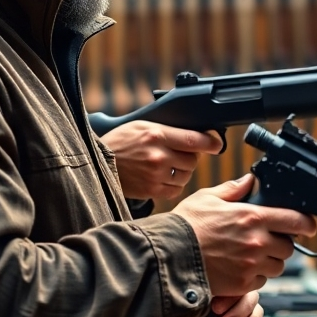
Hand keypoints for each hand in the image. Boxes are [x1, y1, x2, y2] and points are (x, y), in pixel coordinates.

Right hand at [99, 122, 221, 199]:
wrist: (99, 163)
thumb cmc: (122, 141)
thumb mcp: (143, 126)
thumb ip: (168, 130)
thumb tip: (196, 134)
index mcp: (157, 135)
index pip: (193, 139)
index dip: (210, 142)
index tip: (217, 144)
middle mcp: (158, 155)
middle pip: (193, 160)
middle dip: (191, 156)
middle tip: (181, 153)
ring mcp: (155, 175)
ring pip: (186, 176)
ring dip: (183, 171)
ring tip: (170, 165)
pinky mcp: (151, 190)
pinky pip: (176, 189)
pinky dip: (175, 184)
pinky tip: (165, 177)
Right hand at [174, 175, 316, 294]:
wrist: (167, 258)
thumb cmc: (185, 225)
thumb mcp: (208, 197)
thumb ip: (234, 190)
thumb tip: (250, 181)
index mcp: (252, 217)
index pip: (295, 220)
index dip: (306, 223)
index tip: (308, 225)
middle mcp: (257, 242)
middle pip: (288, 247)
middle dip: (282, 243)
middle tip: (268, 239)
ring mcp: (251, 266)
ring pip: (277, 266)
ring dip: (271, 261)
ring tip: (252, 254)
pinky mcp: (242, 285)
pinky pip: (261, 282)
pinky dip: (256, 276)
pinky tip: (240, 268)